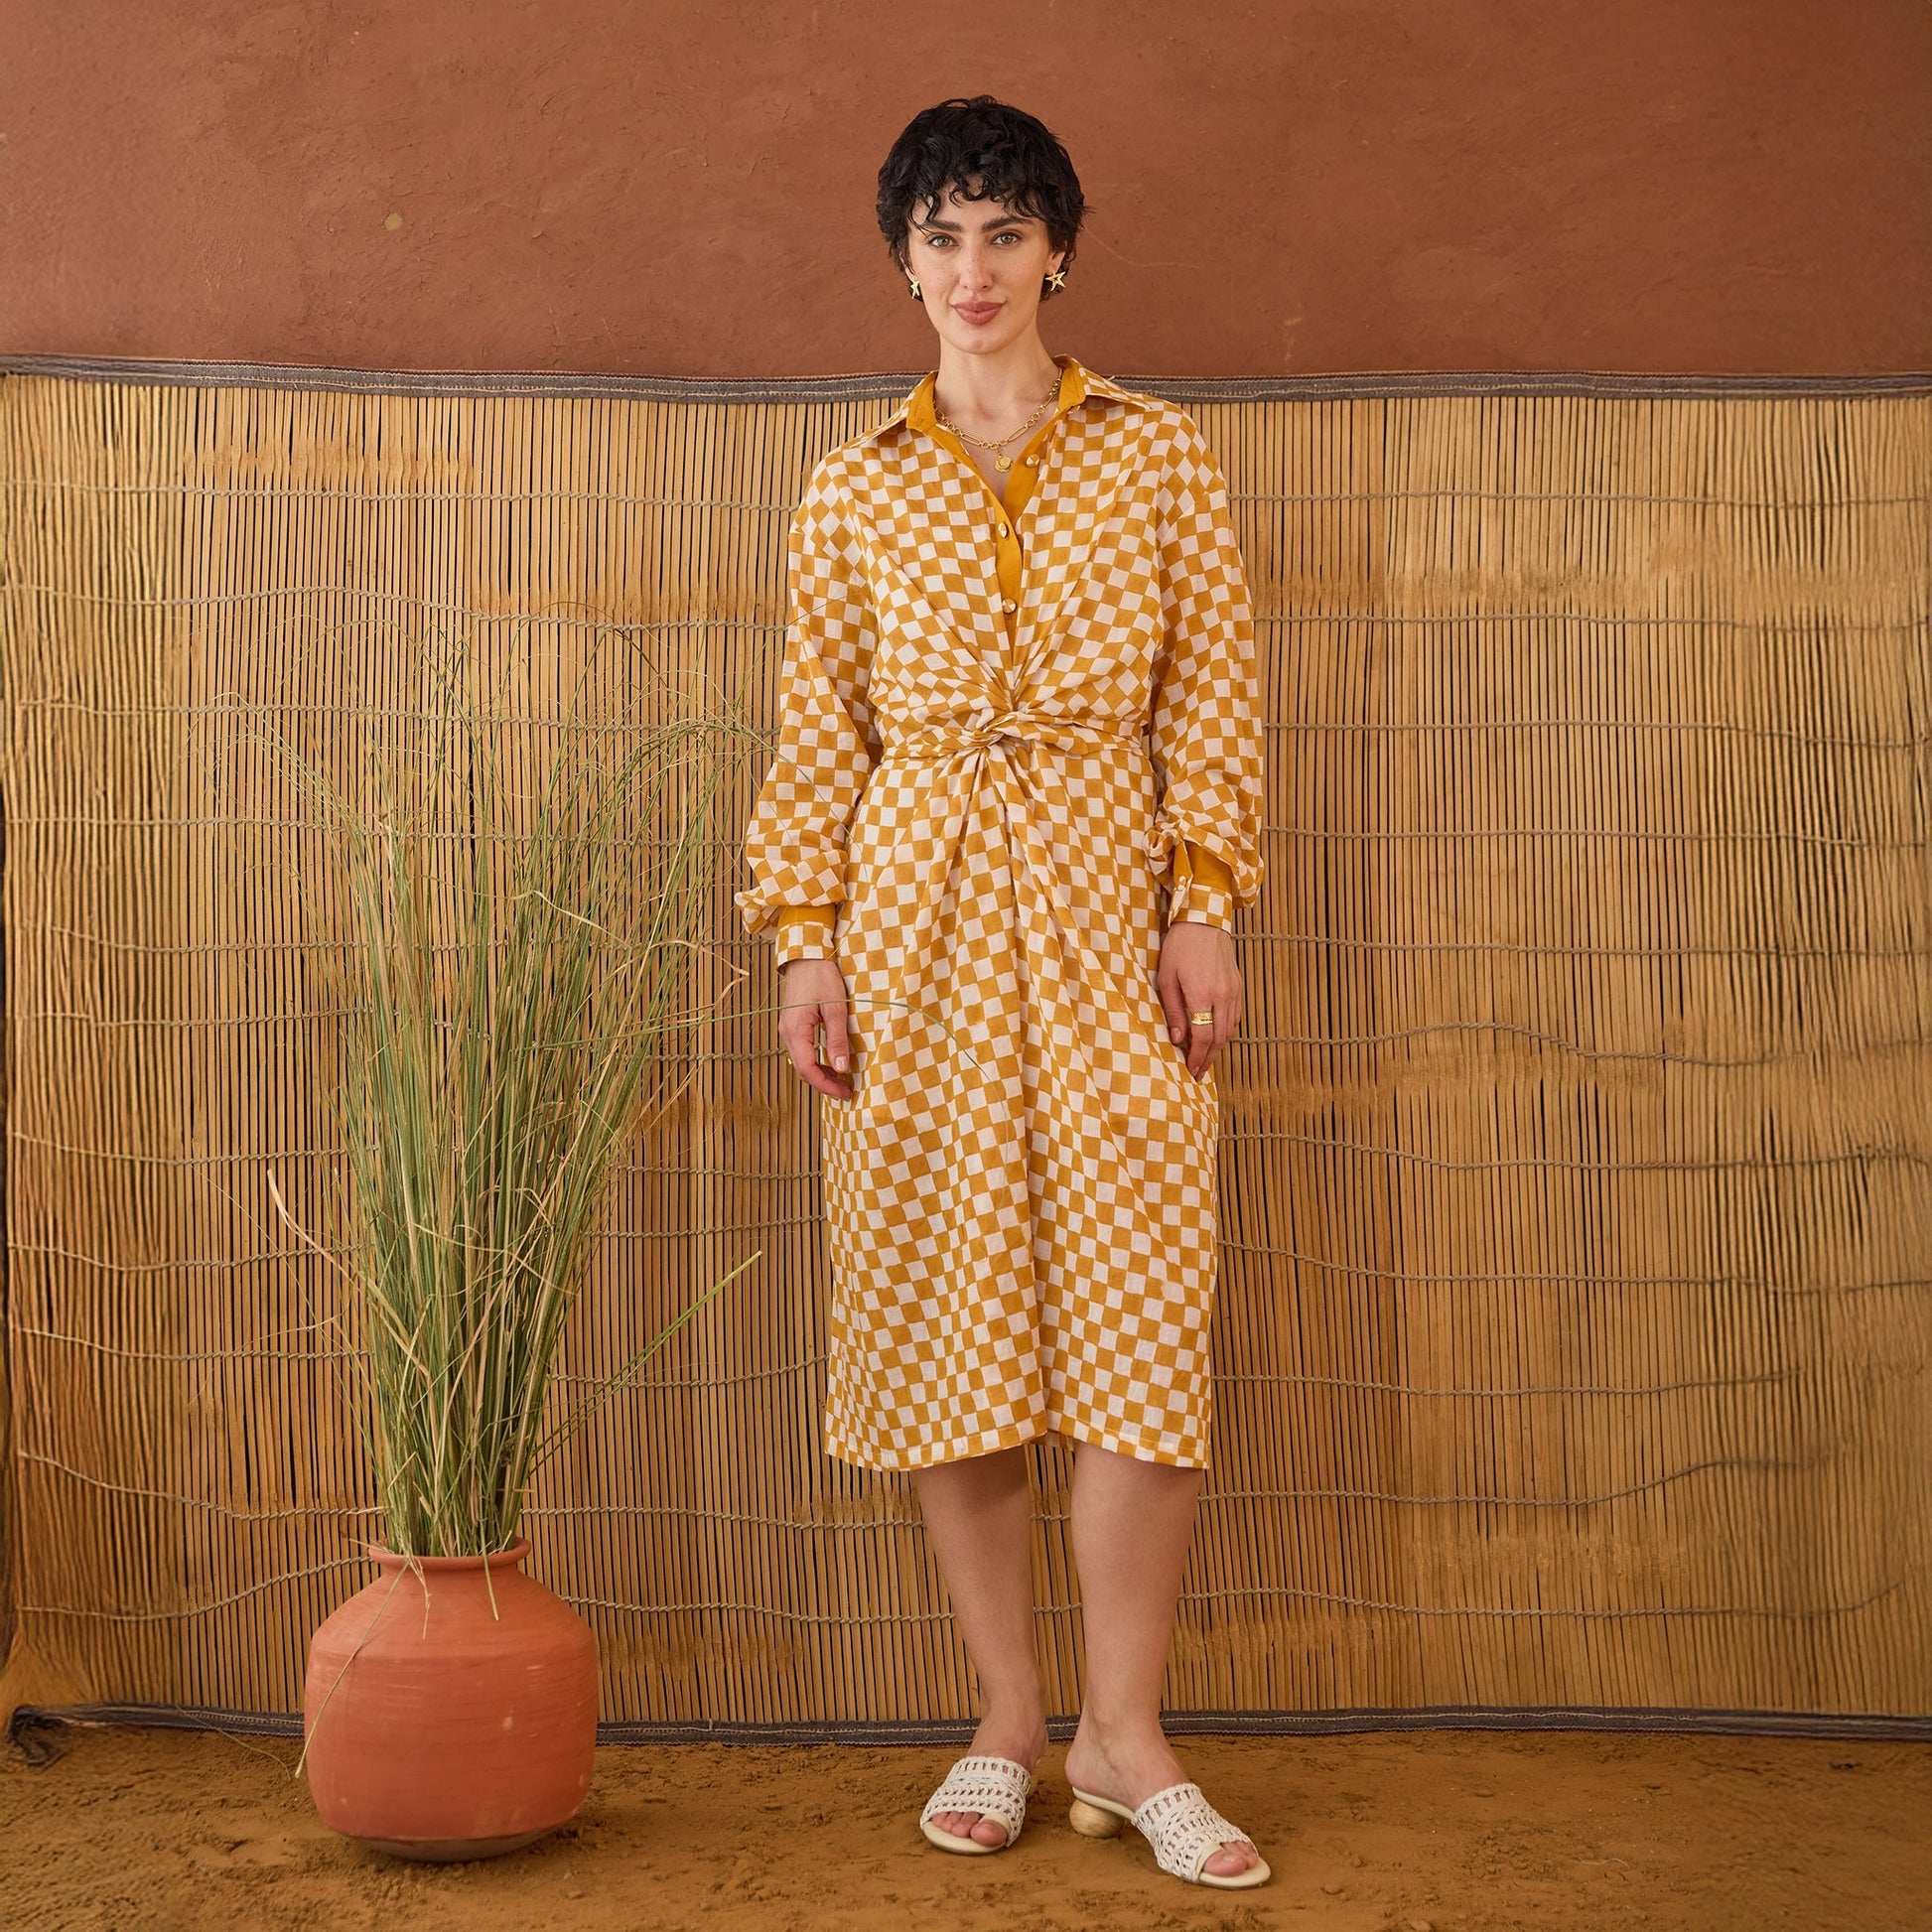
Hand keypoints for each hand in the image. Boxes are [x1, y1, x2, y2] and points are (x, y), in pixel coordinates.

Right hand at [777, 956, 853, 1101]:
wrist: (807, 955)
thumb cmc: (821, 977)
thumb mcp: (836, 1008)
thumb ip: (837, 1039)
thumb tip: (840, 1068)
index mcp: (795, 1031)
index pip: (807, 1069)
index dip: (826, 1086)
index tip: (845, 1093)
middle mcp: (787, 1033)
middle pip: (802, 1070)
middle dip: (824, 1084)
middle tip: (846, 1091)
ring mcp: (787, 1029)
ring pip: (801, 1062)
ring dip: (820, 1074)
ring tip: (841, 1080)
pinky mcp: (792, 1025)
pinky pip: (802, 1051)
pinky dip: (816, 1061)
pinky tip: (830, 1062)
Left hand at [1156, 922, 1242, 1078]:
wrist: (1204, 920)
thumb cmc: (1179, 946)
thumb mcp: (1167, 977)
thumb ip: (1173, 1010)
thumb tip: (1178, 1038)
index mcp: (1202, 994)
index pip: (1203, 1036)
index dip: (1197, 1057)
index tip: (1191, 1070)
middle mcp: (1222, 995)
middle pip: (1219, 1038)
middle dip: (1208, 1058)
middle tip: (1199, 1073)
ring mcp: (1233, 991)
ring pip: (1230, 1029)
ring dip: (1219, 1048)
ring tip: (1206, 1059)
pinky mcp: (1238, 985)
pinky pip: (1235, 1016)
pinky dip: (1226, 1031)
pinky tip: (1217, 1037)